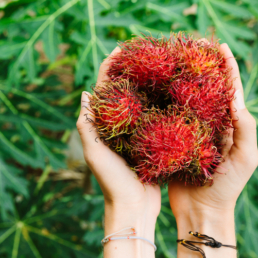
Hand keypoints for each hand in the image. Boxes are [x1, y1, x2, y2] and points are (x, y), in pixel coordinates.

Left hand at [76, 47, 160, 257]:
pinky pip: (156, 116)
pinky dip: (161, 102)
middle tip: (147, 53)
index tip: (122, 49)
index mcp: (103, 126)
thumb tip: (85, 93)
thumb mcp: (95, 154)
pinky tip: (172, 92)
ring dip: (149, 84)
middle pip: (125, 90)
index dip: (111, 67)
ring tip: (161, 66)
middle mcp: (119, 126)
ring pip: (142, 101)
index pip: (105, 89)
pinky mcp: (151, 141)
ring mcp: (136, 133)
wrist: (133, 208)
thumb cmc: (112, 182)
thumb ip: (87, 126)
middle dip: (133, 70)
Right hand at [168, 43, 257, 257]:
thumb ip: (244, 127)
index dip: (226, 64)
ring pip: (187, 96)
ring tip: (173, 57)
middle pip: (207, 86)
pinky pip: (171, 113)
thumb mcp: (246, 157)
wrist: (203, 212)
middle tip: (192, 43)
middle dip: (202, 63)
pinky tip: (157, 85)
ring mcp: (192, 129)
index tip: (219, 43)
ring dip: (182, 76)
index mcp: (231, 123)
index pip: (230, 87)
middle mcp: (211, 121)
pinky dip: (166, 97)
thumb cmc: (229, 187)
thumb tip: (235, 95)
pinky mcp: (176, 138)